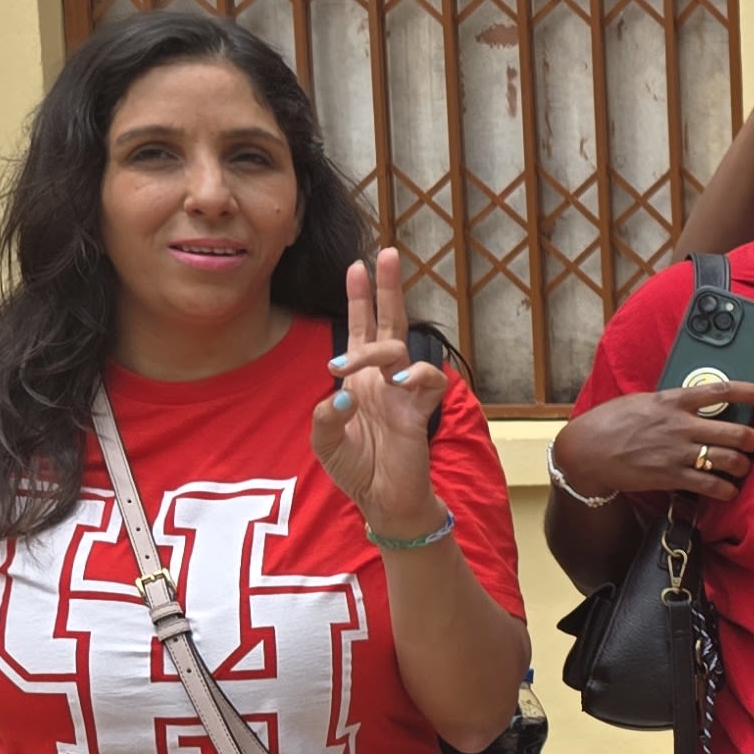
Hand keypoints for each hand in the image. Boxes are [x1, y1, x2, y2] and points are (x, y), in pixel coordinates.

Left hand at [309, 249, 454, 536]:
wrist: (383, 500)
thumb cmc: (356, 468)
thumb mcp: (324, 441)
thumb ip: (325, 416)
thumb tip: (344, 394)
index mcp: (360, 379)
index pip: (361, 330)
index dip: (360, 299)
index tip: (357, 266)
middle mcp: (383, 378)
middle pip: (390, 323)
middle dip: (387, 289)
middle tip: (387, 253)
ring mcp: (404, 392)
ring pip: (400, 348)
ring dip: (375, 350)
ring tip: (348, 369)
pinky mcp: (421, 410)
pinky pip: (429, 379)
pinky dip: (414, 375)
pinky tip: (396, 384)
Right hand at [552, 380, 753, 503]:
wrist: (587, 450)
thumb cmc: (612, 422)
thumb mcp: (644, 401)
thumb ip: (673, 403)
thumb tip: (697, 405)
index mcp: (674, 400)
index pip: (722, 390)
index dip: (752, 392)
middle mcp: (681, 425)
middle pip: (736, 432)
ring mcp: (677, 452)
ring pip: (729, 460)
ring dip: (743, 466)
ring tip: (743, 468)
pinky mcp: (671, 477)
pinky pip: (711, 486)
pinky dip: (727, 490)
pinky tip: (729, 491)